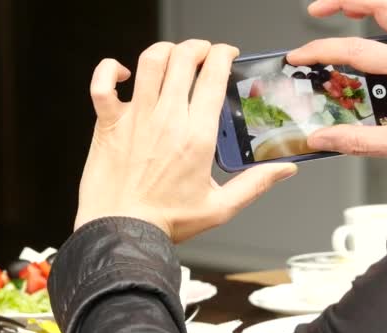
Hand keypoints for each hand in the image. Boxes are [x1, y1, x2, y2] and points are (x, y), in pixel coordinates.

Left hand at [75, 40, 297, 241]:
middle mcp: (166, 120)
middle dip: (198, 46)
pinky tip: (124, 73)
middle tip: (203, 53)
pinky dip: (111, 69)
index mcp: (196, 136)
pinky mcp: (109, 124)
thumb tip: (284, 169)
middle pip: (183, 58)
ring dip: (165, 49)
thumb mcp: (221, 207)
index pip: (213, 75)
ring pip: (150, 61)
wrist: (121, 233)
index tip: (227, 55)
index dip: (223, 54)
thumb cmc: (165, 222)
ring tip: (173, 55)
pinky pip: (102, 83)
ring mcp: (136, 118)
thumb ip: (256, 183)